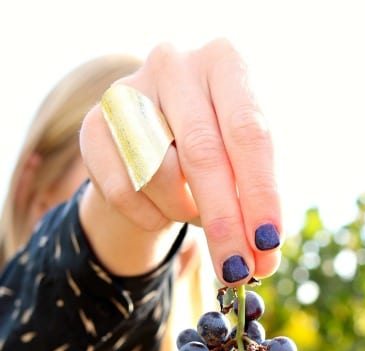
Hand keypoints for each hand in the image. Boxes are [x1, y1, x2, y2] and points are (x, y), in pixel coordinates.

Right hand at [79, 40, 281, 282]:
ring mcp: (127, 91)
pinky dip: (151, 216)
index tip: (268, 243)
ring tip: (196, 211)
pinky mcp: (92, 126)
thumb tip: (264, 258)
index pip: (249, 132)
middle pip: (202, 154)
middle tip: (238, 270)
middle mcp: (174, 65)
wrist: (161, 140)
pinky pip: (124, 190)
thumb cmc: (221, 152)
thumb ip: (260, 204)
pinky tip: (163, 209)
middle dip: (225, 223)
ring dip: (185, 211)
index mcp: (224, 63)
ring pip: (158, 173)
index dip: (260, 193)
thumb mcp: (249, 165)